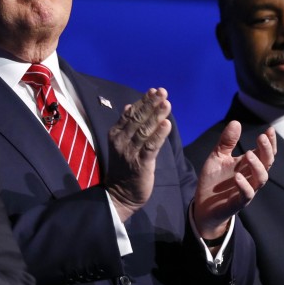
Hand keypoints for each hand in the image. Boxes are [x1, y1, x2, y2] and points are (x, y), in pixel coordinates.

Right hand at [106, 88, 172, 221]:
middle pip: (138, 119)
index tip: (154, 90)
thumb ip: (127, 125)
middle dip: (150, 104)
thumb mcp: (122, 143)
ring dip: (156, 116)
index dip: (143, 101)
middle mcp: (121, 140)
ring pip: (145, 130)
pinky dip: (159, 135)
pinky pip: (150, 147)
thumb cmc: (125, 167)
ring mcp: (130, 152)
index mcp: (116, 133)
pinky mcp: (140, 164)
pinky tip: (166, 124)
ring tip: (167, 104)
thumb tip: (130, 106)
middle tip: (163, 92)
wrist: (119, 194)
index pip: (130, 113)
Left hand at [192, 122, 275, 238]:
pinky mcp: (237, 203)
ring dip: (257, 166)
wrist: (202, 206)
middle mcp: (250, 177)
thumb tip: (236, 122)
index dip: (270, 142)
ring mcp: (246, 190)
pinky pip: (246, 195)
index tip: (269, 130)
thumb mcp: (217, 157)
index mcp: (248, 165)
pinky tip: (237, 177)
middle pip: (267, 163)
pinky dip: (244, 185)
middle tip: (261, 137)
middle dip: (267, 150)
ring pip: (261, 179)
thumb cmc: (213, 181)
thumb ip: (226, 142)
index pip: (265, 153)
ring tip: (249, 154)